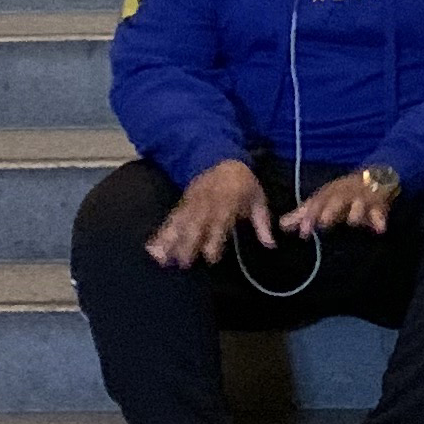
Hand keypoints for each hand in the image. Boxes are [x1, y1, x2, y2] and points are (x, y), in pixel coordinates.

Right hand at [147, 157, 275, 265]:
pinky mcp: (182, 204)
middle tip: (183, 264)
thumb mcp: (258, 201)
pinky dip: (160, 234)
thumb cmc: (244, 185)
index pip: (219, 224)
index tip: (210, 258)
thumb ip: (262, 224)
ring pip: (179, 223)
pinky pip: (170, 220)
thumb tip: (271, 246)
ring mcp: (191, 203)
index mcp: (227, 203)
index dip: (214, 240)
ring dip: (169, 241)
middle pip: (195, 225)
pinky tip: (152, 249)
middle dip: (188, 244)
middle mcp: (206, 204)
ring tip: (161, 259)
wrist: (223, 159)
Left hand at [280, 163, 400, 243]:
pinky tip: (380, 230)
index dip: (309, 217)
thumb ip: (304, 215)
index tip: (303, 233)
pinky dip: (380, 219)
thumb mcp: (323, 201)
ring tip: (352, 222)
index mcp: (329, 194)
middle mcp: (344, 194)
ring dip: (356, 211)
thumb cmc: (343, 193)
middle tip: (324, 223)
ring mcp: (362, 198)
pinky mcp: (378, 204)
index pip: (317, 205)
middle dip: (331, 211)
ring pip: (358, 204)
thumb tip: (281, 225)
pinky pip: (380, 212)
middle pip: (336, 201)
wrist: (375, 176)